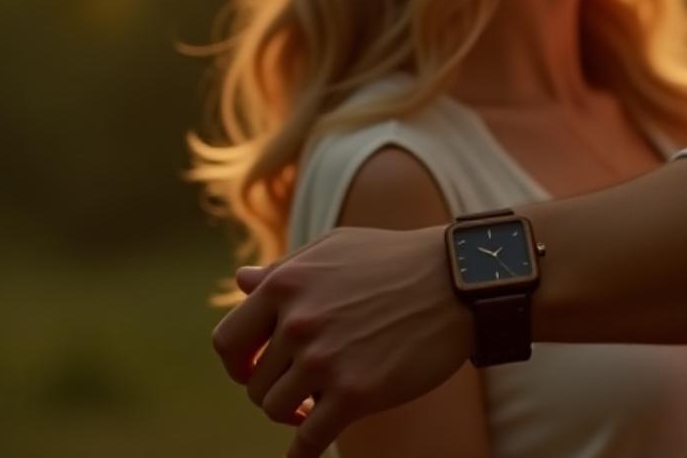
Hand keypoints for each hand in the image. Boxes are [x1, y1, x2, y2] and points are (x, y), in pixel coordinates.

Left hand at [211, 225, 471, 457]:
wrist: (458, 282)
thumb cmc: (396, 261)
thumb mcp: (334, 249)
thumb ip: (285, 269)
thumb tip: (241, 281)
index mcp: (285, 284)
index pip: (227, 341)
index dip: (236, 364)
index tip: (253, 371)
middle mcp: (297, 322)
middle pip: (254, 382)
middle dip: (274, 389)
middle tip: (300, 390)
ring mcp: (324, 358)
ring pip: (276, 409)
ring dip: (293, 414)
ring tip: (316, 407)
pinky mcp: (355, 392)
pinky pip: (309, 439)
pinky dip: (302, 451)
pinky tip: (306, 451)